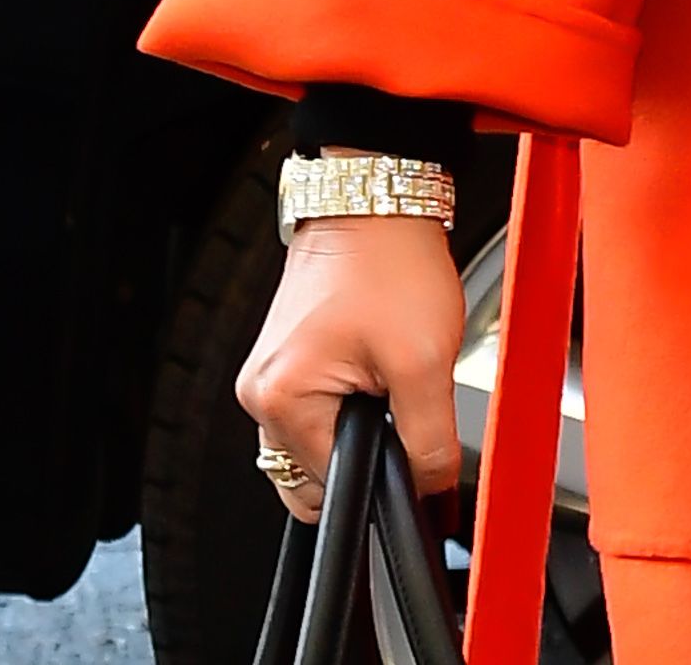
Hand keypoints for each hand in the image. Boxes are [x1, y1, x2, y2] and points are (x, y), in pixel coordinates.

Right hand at [237, 204, 465, 524]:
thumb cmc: (391, 261)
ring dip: (356, 427)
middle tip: (398, 399)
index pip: (329, 490)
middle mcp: (259, 392)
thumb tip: (431, 492)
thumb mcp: (425, 360)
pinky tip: (373, 368)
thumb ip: (428, 441)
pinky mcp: (286, 358)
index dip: (380, 479)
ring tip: (387, 375)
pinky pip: (315, 410)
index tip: (409, 447)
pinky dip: (347, 404)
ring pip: (317, 443)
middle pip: (315, 474)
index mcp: (280, 400)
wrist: (379, 198)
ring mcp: (269, 373)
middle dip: (363, 452)